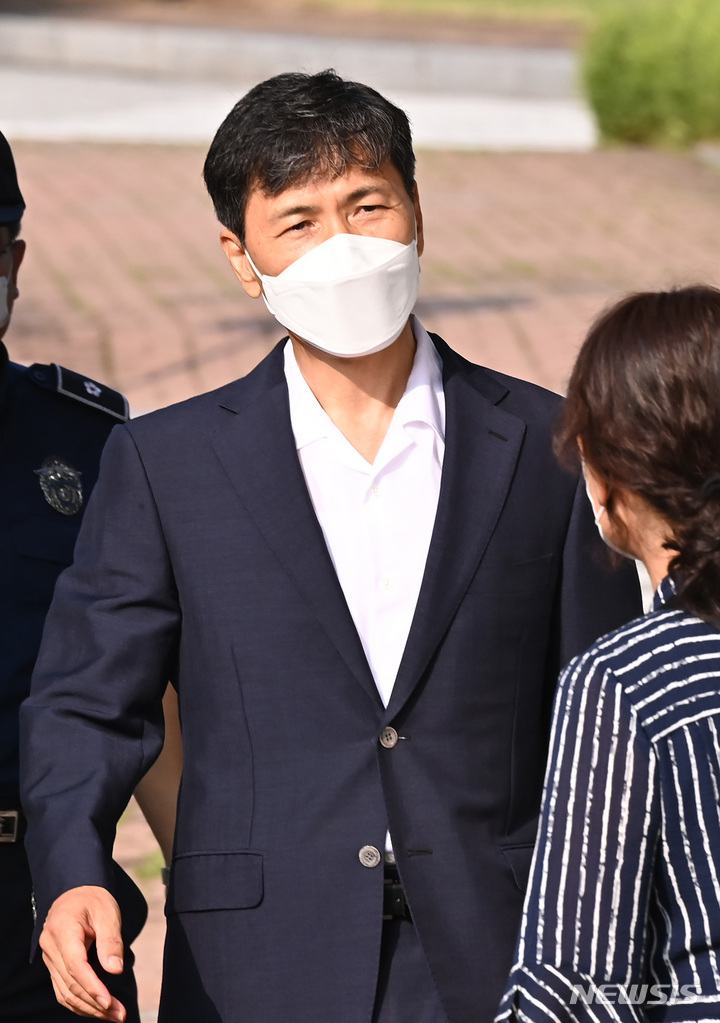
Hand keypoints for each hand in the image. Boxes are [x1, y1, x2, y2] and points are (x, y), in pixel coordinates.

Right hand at [39, 885, 127, 1020]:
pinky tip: (96, 1008)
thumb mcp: (108, 913)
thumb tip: (115, 970)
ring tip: (113, 1015)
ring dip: (88, 1007)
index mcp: (63, 929)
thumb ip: (111, 941)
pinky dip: (79, 1002)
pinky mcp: (54, 964)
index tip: (109, 1002)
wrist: (76, 892)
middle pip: (70, 983)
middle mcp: (51, 946)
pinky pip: (63, 989)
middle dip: (95, 1003)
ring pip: (65, 991)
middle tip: (120, 1014)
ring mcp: (49, 957)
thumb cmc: (94, 900)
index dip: (92, 986)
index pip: (75, 965)